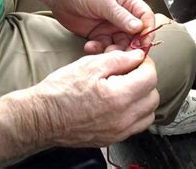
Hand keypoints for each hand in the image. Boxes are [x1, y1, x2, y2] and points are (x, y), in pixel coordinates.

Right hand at [23, 50, 158, 147]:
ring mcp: (119, 131)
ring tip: (127, 88)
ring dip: (144, 99)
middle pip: (153, 97)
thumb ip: (119, 59)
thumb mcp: (89, 65)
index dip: (146, 64)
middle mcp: (123, 118)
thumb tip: (137, 56)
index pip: (150, 77)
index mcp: (119, 96)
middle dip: (146, 81)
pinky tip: (121, 104)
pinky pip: (136, 126)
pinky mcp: (113, 139)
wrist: (41, 117)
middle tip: (131, 72)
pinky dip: (136, 114)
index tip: (138, 60)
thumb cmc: (60, 91)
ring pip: (148, 114)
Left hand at [34, 0, 155, 53]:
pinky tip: (90, 47)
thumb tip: (139, 27)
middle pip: (135, 36)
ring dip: (114, 51)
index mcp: (128, 3)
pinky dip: (99, 51)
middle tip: (125, 55)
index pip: (145, 18)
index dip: (147, 31)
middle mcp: (121, 17)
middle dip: (131, 46)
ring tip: (105, 52)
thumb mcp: (103, 1)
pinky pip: (104, 47)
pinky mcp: (97, 35)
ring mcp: (110, 27)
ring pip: (120, 44)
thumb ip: (121, 15)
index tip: (144, 43)